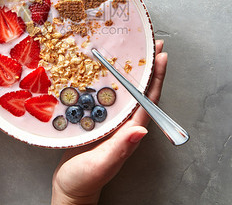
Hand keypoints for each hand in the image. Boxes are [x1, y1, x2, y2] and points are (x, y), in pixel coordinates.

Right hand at [51, 40, 167, 204]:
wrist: (69, 187)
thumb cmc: (85, 179)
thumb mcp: (103, 164)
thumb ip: (121, 148)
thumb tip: (141, 131)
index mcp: (129, 130)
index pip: (148, 99)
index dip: (156, 77)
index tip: (161, 55)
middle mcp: (123, 121)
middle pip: (139, 89)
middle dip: (147, 66)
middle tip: (152, 43)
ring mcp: (109, 120)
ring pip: (122, 89)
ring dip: (128, 69)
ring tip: (131, 48)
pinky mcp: (94, 119)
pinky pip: (104, 94)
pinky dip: (106, 78)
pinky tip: (101, 66)